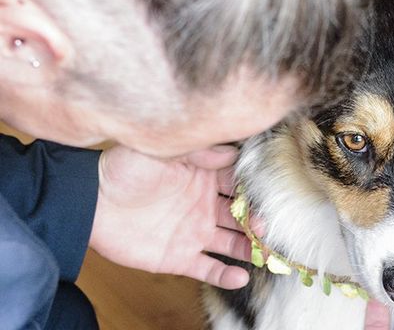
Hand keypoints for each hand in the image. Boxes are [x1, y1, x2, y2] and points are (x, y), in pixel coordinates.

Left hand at [89, 144, 250, 288]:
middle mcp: (205, 205)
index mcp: (204, 177)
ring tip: (265, 253)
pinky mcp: (180, 257)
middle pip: (241, 214)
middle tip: (265, 226)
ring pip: (232, 242)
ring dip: (250, 248)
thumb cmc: (124, 168)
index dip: (253, 189)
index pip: (238, 183)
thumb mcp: (163, 150)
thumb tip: (233, 153)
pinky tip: (241, 277)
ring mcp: (195, 232)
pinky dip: (225, 275)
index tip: (268, 194)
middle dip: (257, 220)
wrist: (90, 201)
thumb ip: (199, 152)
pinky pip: (208, 268)